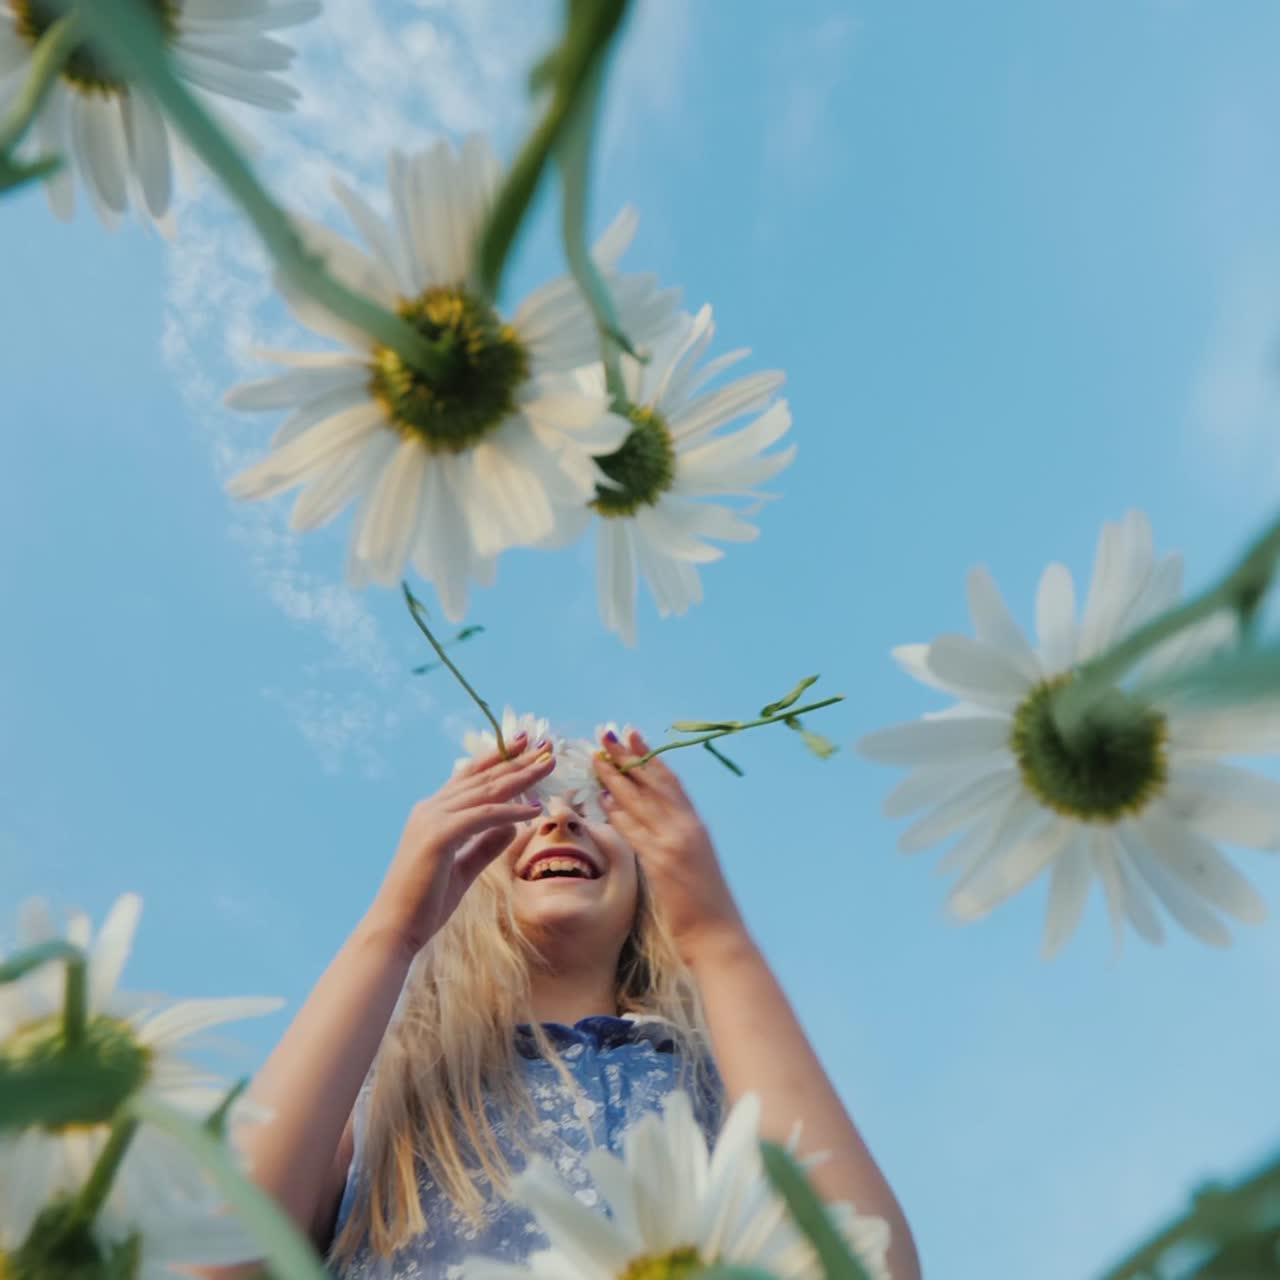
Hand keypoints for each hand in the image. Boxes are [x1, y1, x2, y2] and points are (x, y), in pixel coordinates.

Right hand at [363, 734, 553, 953]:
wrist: (396, 927)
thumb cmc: (425, 903)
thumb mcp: (464, 869)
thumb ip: (486, 845)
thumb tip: (514, 825)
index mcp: (433, 812)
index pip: (471, 777)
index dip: (499, 759)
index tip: (526, 744)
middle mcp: (431, 808)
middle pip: (483, 777)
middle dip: (516, 759)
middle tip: (545, 743)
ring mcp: (432, 818)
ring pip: (486, 790)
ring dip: (520, 775)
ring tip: (548, 762)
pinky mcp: (439, 835)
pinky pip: (484, 816)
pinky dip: (511, 810)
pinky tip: (535, 807)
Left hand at [594, 729, 745, 965]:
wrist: (718, 934)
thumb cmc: (705, 903)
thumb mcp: (695, 861)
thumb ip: (677, 838)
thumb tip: (653, 821)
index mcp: (696, 825)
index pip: (670, 781)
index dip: (649, 756)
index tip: (632, 735)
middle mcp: (686, 827)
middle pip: (653, 783)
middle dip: (629, 757)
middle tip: (607, 734)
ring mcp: (674, 843)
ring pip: (641, 802)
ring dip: (617, 778)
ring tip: (598, 758)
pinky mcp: (661, 862)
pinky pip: (635, 831)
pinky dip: (619, 813)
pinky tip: (602, 800)